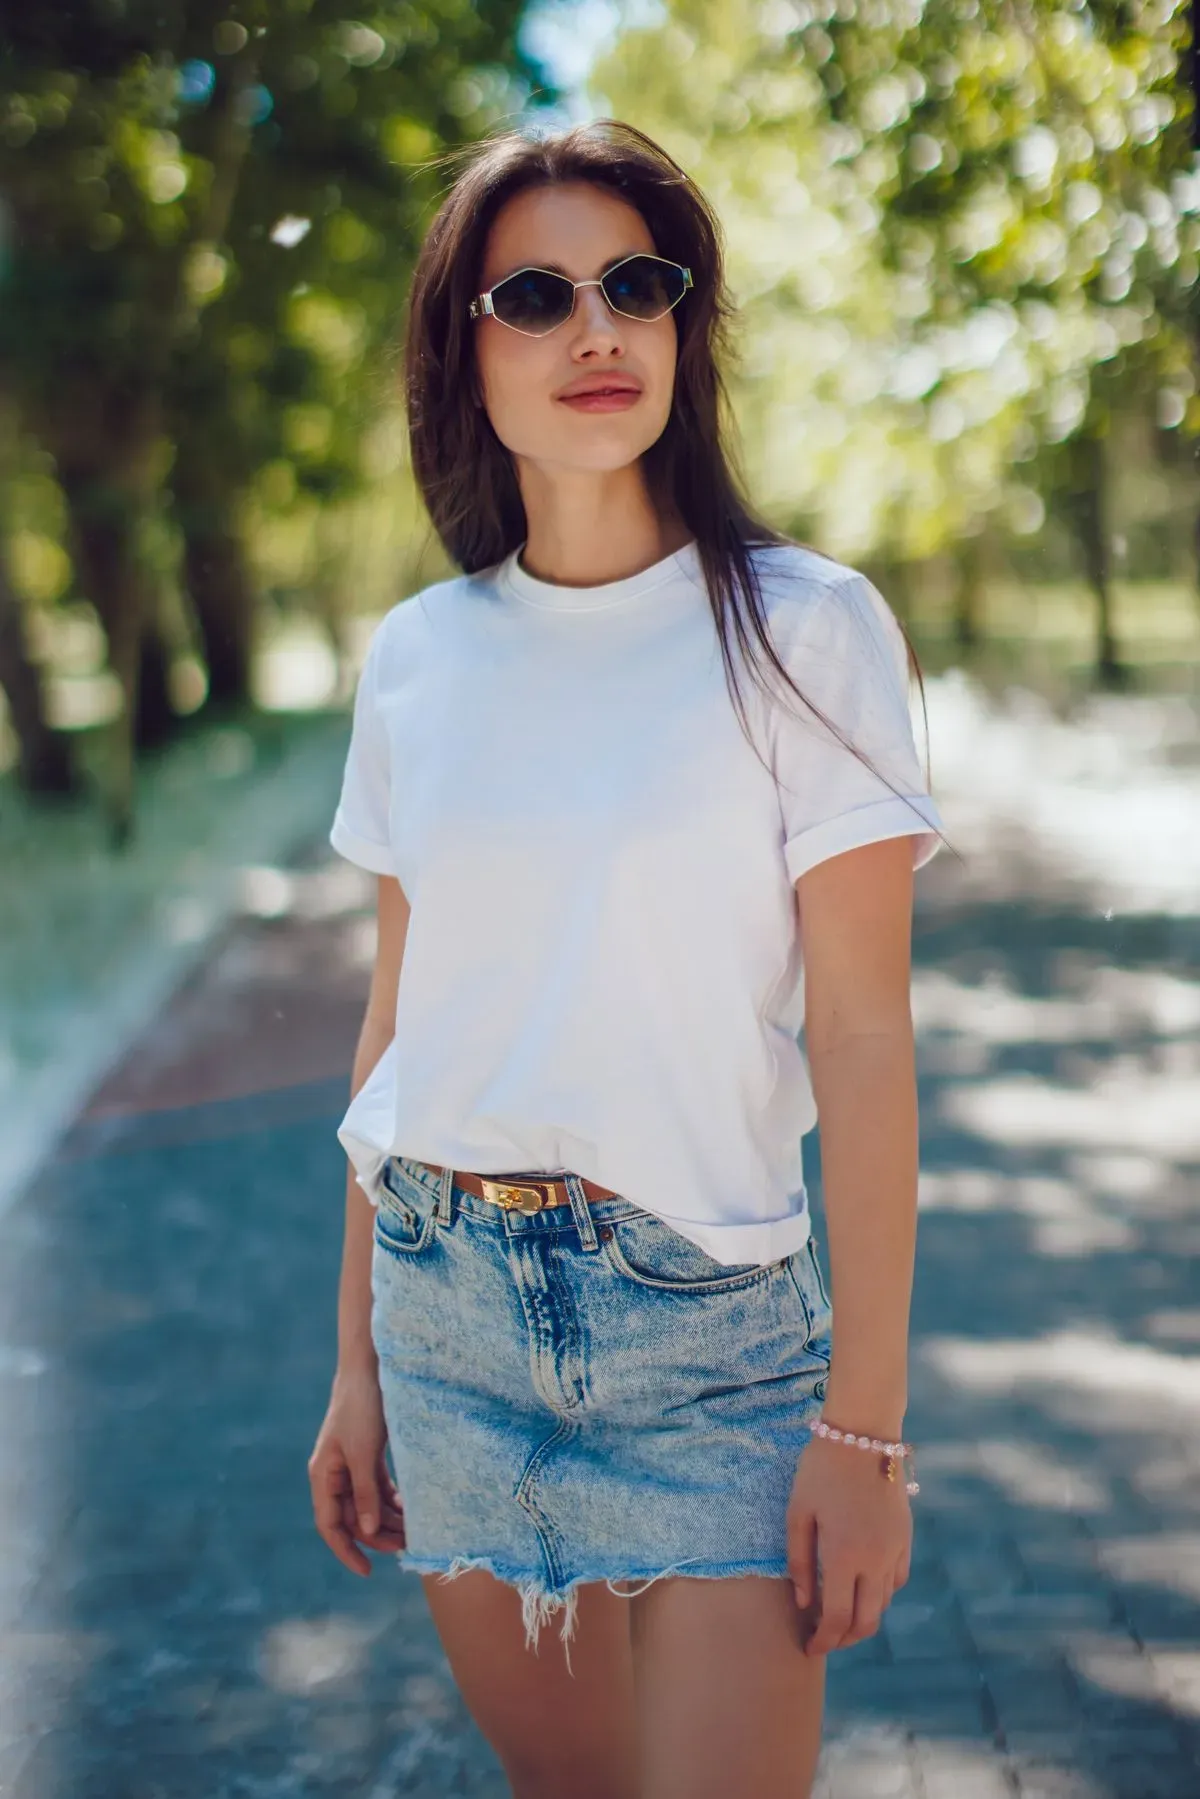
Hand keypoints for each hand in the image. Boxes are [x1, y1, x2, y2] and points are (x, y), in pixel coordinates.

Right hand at [308, 1367, 406, 1576]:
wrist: (369, 1368)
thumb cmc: (361, 1408)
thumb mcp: (364, 1453)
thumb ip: (365, 1493)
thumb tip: (368, 1530)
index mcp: (323, 1476)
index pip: (330, 1526)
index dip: (347, 1551)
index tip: (368, 1571)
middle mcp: (334, 1474)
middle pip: (353, 1518)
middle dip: (377, 1535)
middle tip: (407, 1547)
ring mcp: (350, 1465)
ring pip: (368, 1504)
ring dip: (388, 1519)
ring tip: (415, 1531)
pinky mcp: (367, 1455)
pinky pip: (378, 1488)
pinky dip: (392, 1500)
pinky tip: (410, 1508)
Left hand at [786, 1433, 912, 1655]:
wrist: (863, 1436)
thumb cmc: (821, 1471)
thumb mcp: (798, 1513)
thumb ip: (800, 1562)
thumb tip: (804, 1603)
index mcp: (844, 1557)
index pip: (837, 1618)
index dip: (823, 1640)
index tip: (809, 1648)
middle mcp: (875, 1561)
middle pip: (866, 1622)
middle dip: (845, 1638)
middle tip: (824, 1638)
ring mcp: (895, 1551)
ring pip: (883, 1604)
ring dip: (863, 1617)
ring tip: (840, 1614)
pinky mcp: (905, 1538)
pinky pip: (896, 1581)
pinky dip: (880, 1594)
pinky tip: (863, 1587)